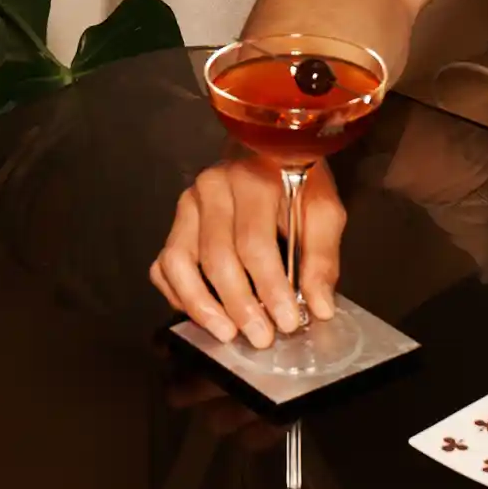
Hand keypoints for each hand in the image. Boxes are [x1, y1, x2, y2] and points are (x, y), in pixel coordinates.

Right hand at [149, 155, 345, 347]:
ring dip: (201, 305)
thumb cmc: (299, 182)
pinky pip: (164, 266)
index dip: (270, 288)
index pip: (254, 243)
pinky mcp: (176, 222)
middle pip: (216, 257)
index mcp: (252, 179)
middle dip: (239, 304)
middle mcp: (212, 188)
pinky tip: (203, 315)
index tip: (287, 321)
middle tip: (260, 336)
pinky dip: (178, 295)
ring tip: (226, 333)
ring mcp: (188, 204)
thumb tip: (319, 308)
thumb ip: (322, 258)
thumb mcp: (324, 211)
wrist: (269, 151)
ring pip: (179, 262)